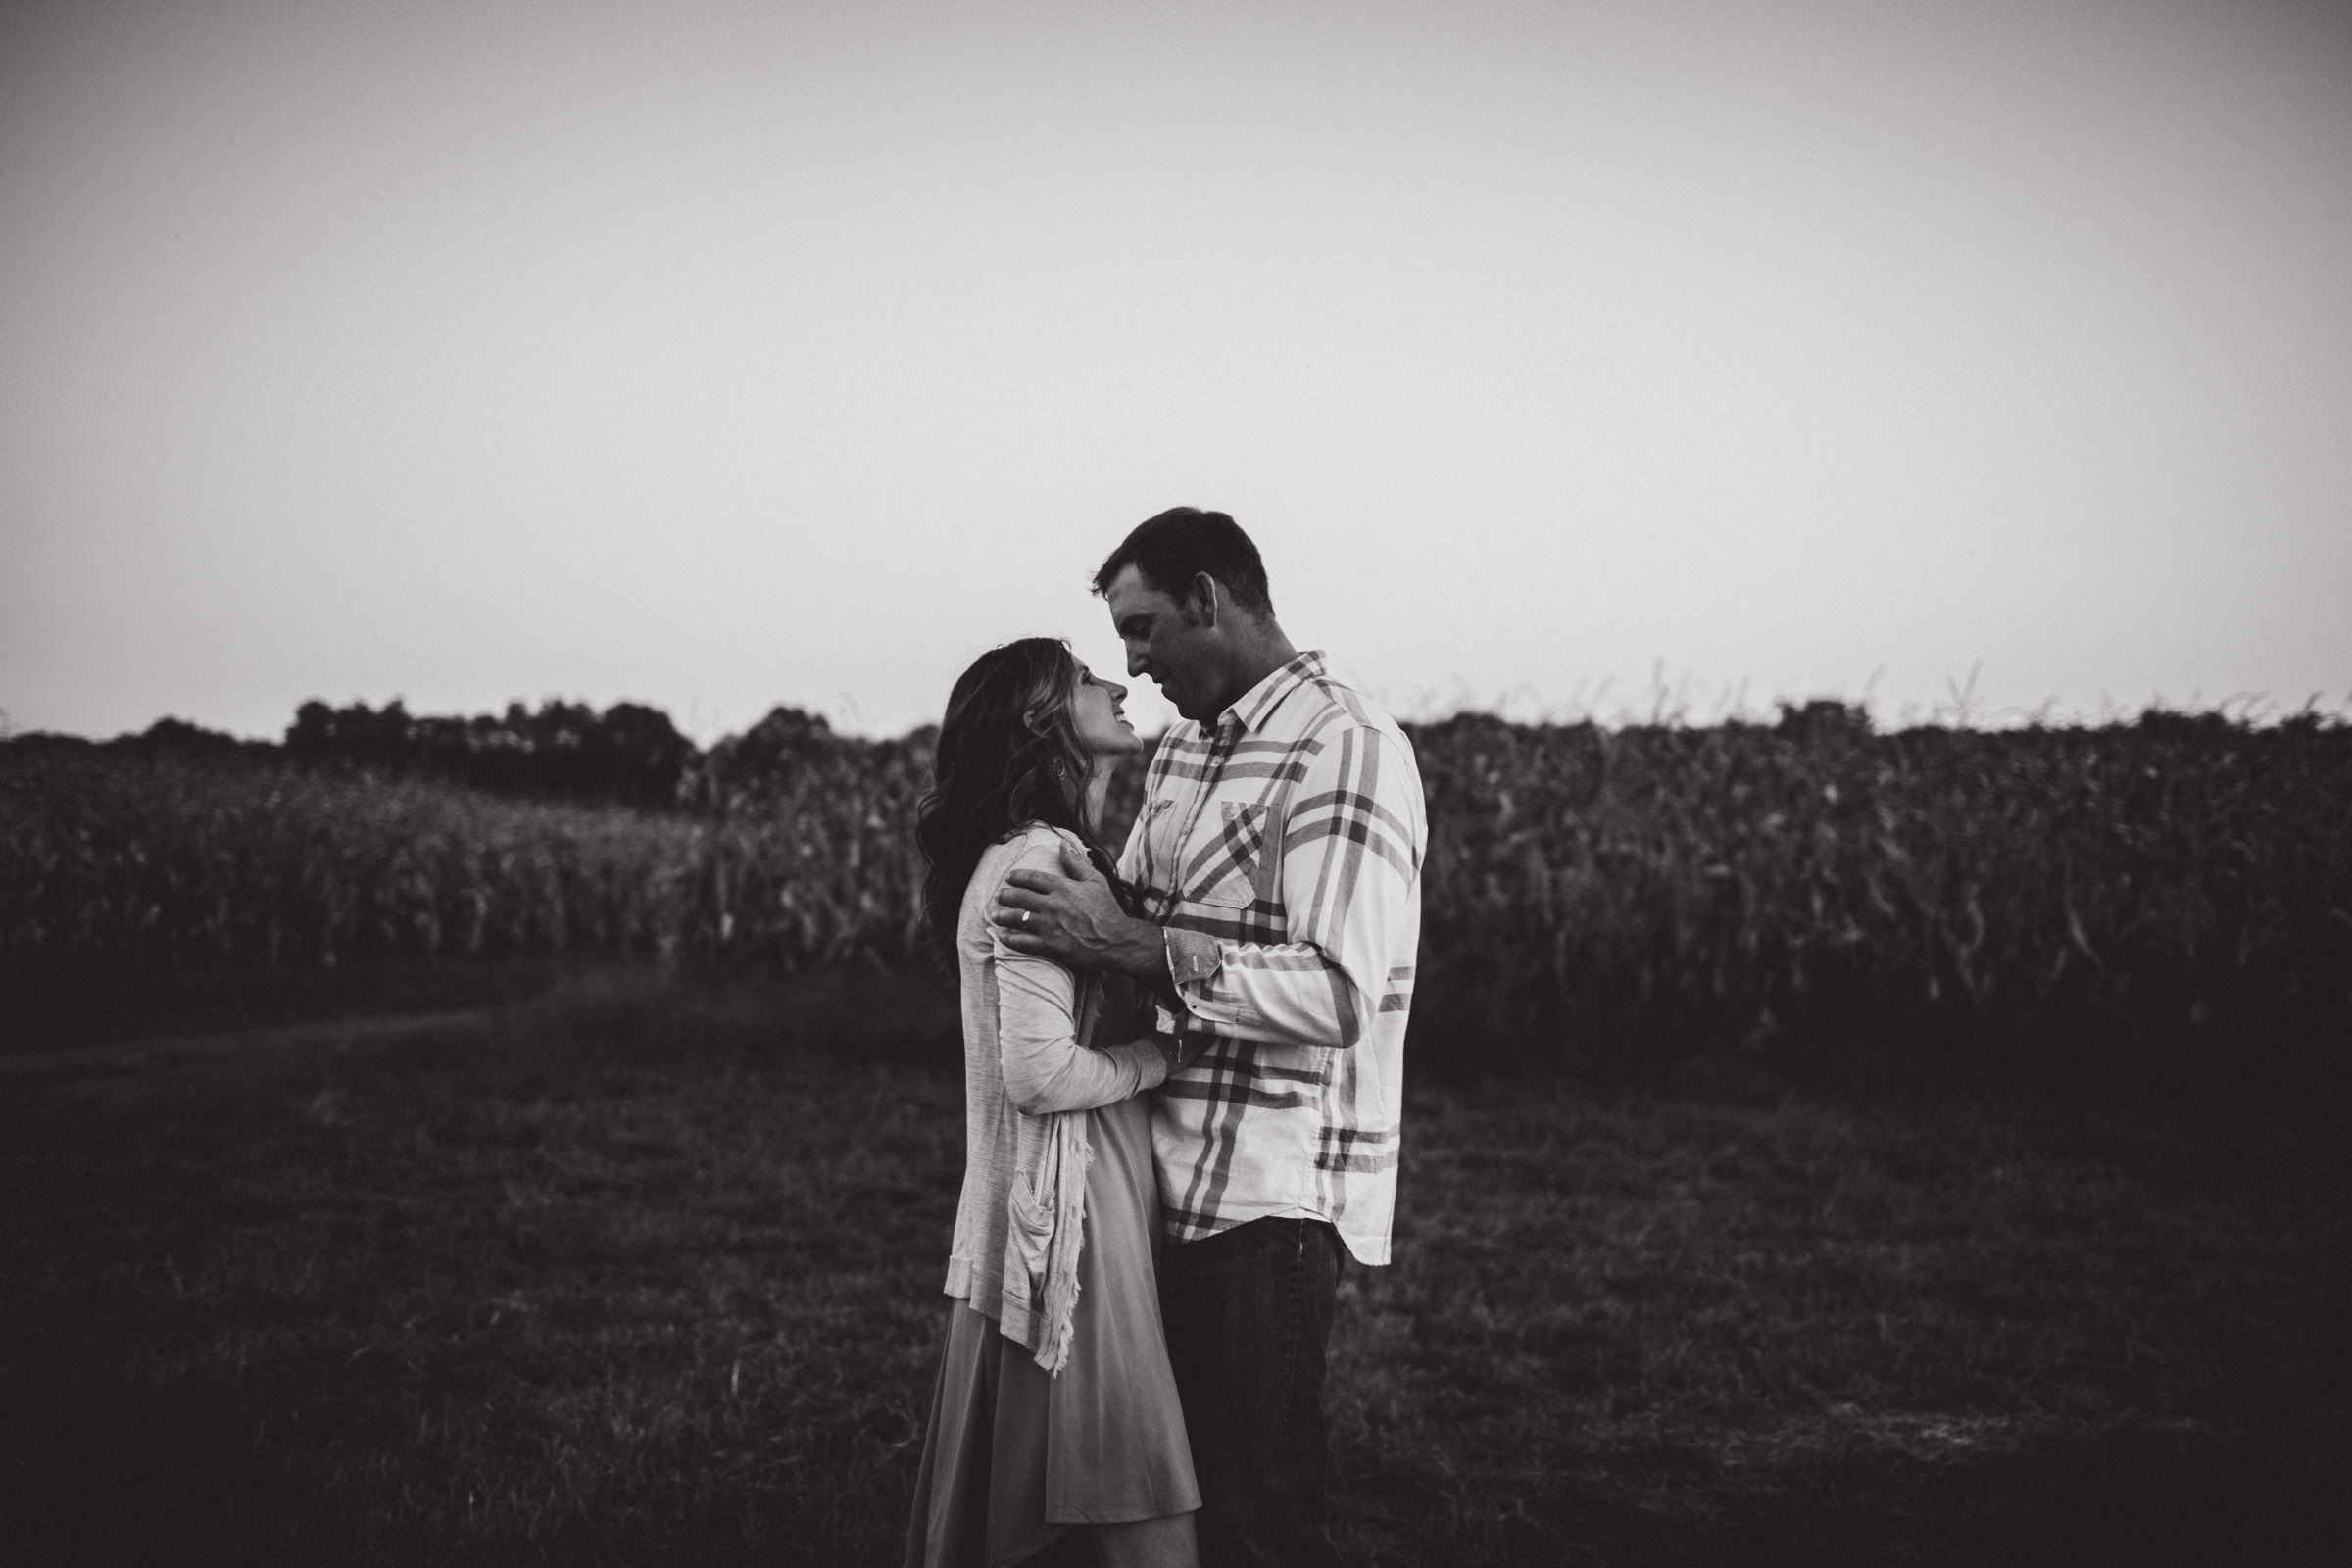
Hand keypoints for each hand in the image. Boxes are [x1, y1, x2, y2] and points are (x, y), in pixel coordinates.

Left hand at [992, 838, 1165, 980]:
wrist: (1117, 941)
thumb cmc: (1108, 910)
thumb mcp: (1095, 881)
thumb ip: (1076, 862)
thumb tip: (1063, 843)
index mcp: (1063, 887)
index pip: (1033, 879)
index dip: (1018, 877)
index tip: (1010, 877)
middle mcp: (1052, 905)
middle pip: (1021, 897)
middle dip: (1007, 896)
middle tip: (999, 896)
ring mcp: (1049, 926)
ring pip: (1018, 918)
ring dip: (1003, 915)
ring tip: (994, 914)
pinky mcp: (1050, 946)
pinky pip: (1023, 942)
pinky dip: (1010, 939)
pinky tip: (1002, 936)